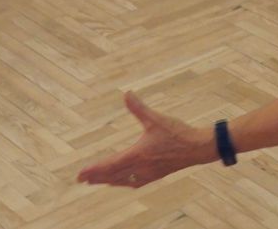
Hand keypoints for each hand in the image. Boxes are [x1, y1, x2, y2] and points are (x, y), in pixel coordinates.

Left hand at [77, 91, 212, 188]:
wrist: (196, 147)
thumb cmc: (177, 132)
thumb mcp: (156, 118)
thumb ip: (139, 108)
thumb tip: (126, 93)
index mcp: (138, 154)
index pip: (111, 165)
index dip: (94, 170)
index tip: (80, 174)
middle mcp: (141, 167)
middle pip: (113, 176)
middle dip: (97, 177)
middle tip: (81, 179)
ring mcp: (148, 173)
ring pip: (122, 180)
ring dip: (108, 181)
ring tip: (97, 181)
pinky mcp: (155, 175)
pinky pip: (134, 183)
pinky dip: (123, 182)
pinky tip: (122, 181)